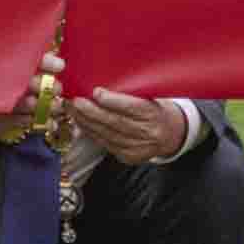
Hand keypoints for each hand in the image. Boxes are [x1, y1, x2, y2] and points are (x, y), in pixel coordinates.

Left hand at [64, 88, 183, 163]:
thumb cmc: (156, 109)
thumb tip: (101, 86)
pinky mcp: (128, 157)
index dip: (113, 101)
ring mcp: (138, 148)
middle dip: (92, 112)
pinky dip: (90, 132)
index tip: (96, 92)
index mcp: (155, 114)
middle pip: (116, 122)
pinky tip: (81, 122)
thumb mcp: (151, 98)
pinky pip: (105, 144)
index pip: (132, 108)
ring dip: (86, 122)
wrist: (171, 134)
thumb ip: (131, 94)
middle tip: (75, 100)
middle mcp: (147, 133)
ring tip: (72, 109)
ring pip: (106, 135)